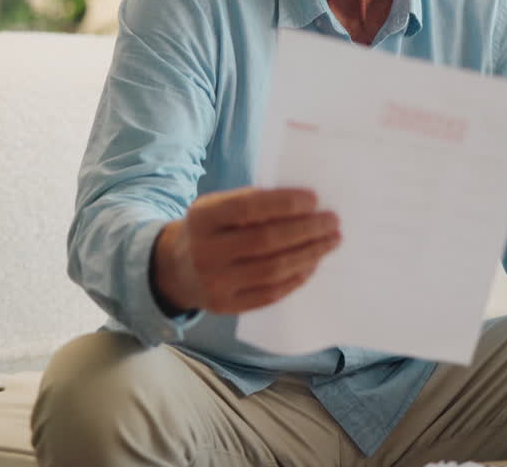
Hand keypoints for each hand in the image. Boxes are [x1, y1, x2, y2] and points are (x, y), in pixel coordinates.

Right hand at [152, 187, 340, 314]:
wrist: (174, 269)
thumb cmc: (210, 229)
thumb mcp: (217, 207)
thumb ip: (252, 203)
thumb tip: (306, 205)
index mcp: (202, 218)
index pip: (248, 208)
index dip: (284, 203)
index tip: (314, 199)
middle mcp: (205, 252)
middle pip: (266, 241)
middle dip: (306, 230)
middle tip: (332, 222)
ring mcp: (214, 283)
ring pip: (272, 270)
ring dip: (309, 254)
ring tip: (330, 241)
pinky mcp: (225, 307)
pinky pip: (269, 294)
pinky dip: (296, 278)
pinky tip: (312, 264)